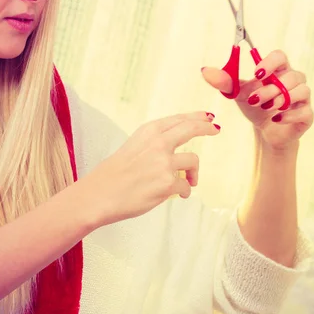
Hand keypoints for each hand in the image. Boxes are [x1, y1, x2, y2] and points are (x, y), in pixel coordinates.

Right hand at [82, 112, 219, 226]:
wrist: (98, 196)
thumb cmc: (111, 176)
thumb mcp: (131, 147)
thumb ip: (153, 144)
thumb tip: (173, 151)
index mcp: (148, 132)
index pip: (178, 120)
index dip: (195, 117)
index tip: (207, 117)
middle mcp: (158, 143)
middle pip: (192, 129)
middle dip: (207, 128)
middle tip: (215, 130)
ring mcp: (164, 163)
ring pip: (193, 161)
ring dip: (194, 173)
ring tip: (190, 182)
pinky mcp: (167, 183)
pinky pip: (186, 185)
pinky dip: (185, 191)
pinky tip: (180, 195)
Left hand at [201, 50, 313, 149]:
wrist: (265, 130)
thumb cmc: (254, 105)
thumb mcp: (237, 93)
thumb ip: (224, 82)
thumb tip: (204, 71)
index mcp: (278, 70)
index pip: (280, 56)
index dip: (270, 62)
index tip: (257, 73)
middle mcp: (294, 80)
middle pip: (291, 76)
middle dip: (271, 89)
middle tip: (254, 100)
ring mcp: (303, 97)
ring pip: (301, 91)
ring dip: (281, 99)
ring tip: (266, 108)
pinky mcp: (307, 115)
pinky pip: (305, 111)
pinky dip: (290, 115)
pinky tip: (276, 119)